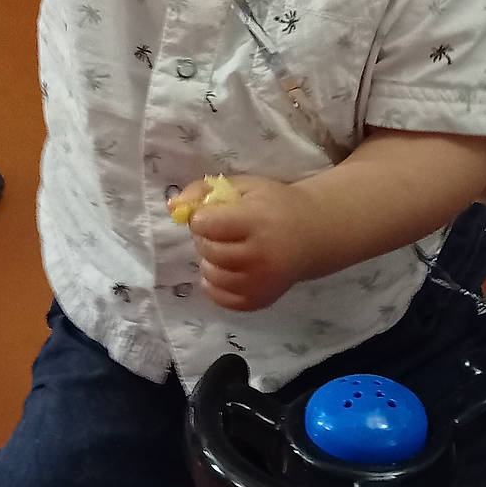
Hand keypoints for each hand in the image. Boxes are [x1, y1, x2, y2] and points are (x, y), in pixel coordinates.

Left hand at [178, 174, 323, 312]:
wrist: (313, 234)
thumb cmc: (275, 205)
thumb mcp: (243, 186)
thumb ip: (204, 190)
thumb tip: (172, 206)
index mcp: (256, 221)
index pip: (205, 224)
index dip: (203, 218)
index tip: (214, 215)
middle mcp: (259, 255)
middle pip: (207, 250)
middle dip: (205, 239)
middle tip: (220, 232)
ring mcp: (260, 282)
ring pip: (210, 275)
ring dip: (209, 261)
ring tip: (225, 249)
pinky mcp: (260, 300)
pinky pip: (220, 298)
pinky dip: (214, 284)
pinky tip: (226, 269)